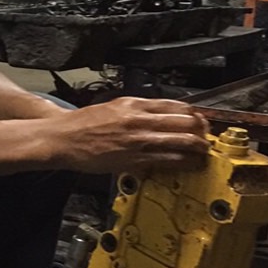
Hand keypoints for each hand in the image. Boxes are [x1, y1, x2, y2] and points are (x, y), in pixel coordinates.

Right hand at [52, 97, 209, 173]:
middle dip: (201, 130)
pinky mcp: (134, 159)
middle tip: (205, 136)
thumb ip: (134, 110)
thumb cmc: (81, 125)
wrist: (62, 139)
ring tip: (203, 151)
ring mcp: (138, 139)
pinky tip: (189, 163)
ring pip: (181, 141)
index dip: (193, 113)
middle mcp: (138, 119)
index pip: (175, 104)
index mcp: (133, 103)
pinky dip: (183, 162)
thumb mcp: (111, 107)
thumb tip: (156, 115)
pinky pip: (168, 160)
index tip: (199, 120)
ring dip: (198, 147)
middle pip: (184, 121)